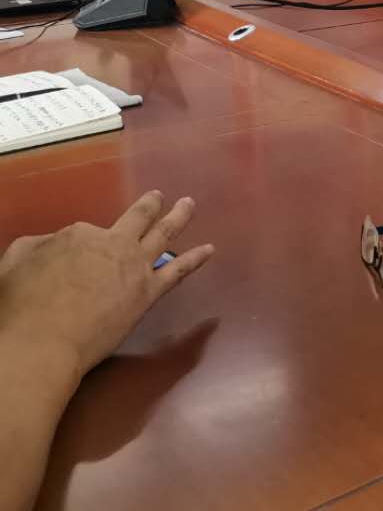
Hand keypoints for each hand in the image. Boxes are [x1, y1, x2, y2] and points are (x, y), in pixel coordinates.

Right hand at [0, 192, 213, 381]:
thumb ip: (37, 248)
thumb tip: (51, 245)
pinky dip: (195, 259)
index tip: (71, 264)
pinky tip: (209, 249)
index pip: (86, 234)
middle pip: (136, 217)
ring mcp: (134, 265)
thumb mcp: (13, 265)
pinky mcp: (148, 292)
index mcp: (78, 234)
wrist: (44, 341)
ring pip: (163, 233)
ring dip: (178, 217)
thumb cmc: (21, 306)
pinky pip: (178, 270)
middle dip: (149, 206)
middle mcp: (112, 242)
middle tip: (159, 196)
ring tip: (188, 204)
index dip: (81, 248)